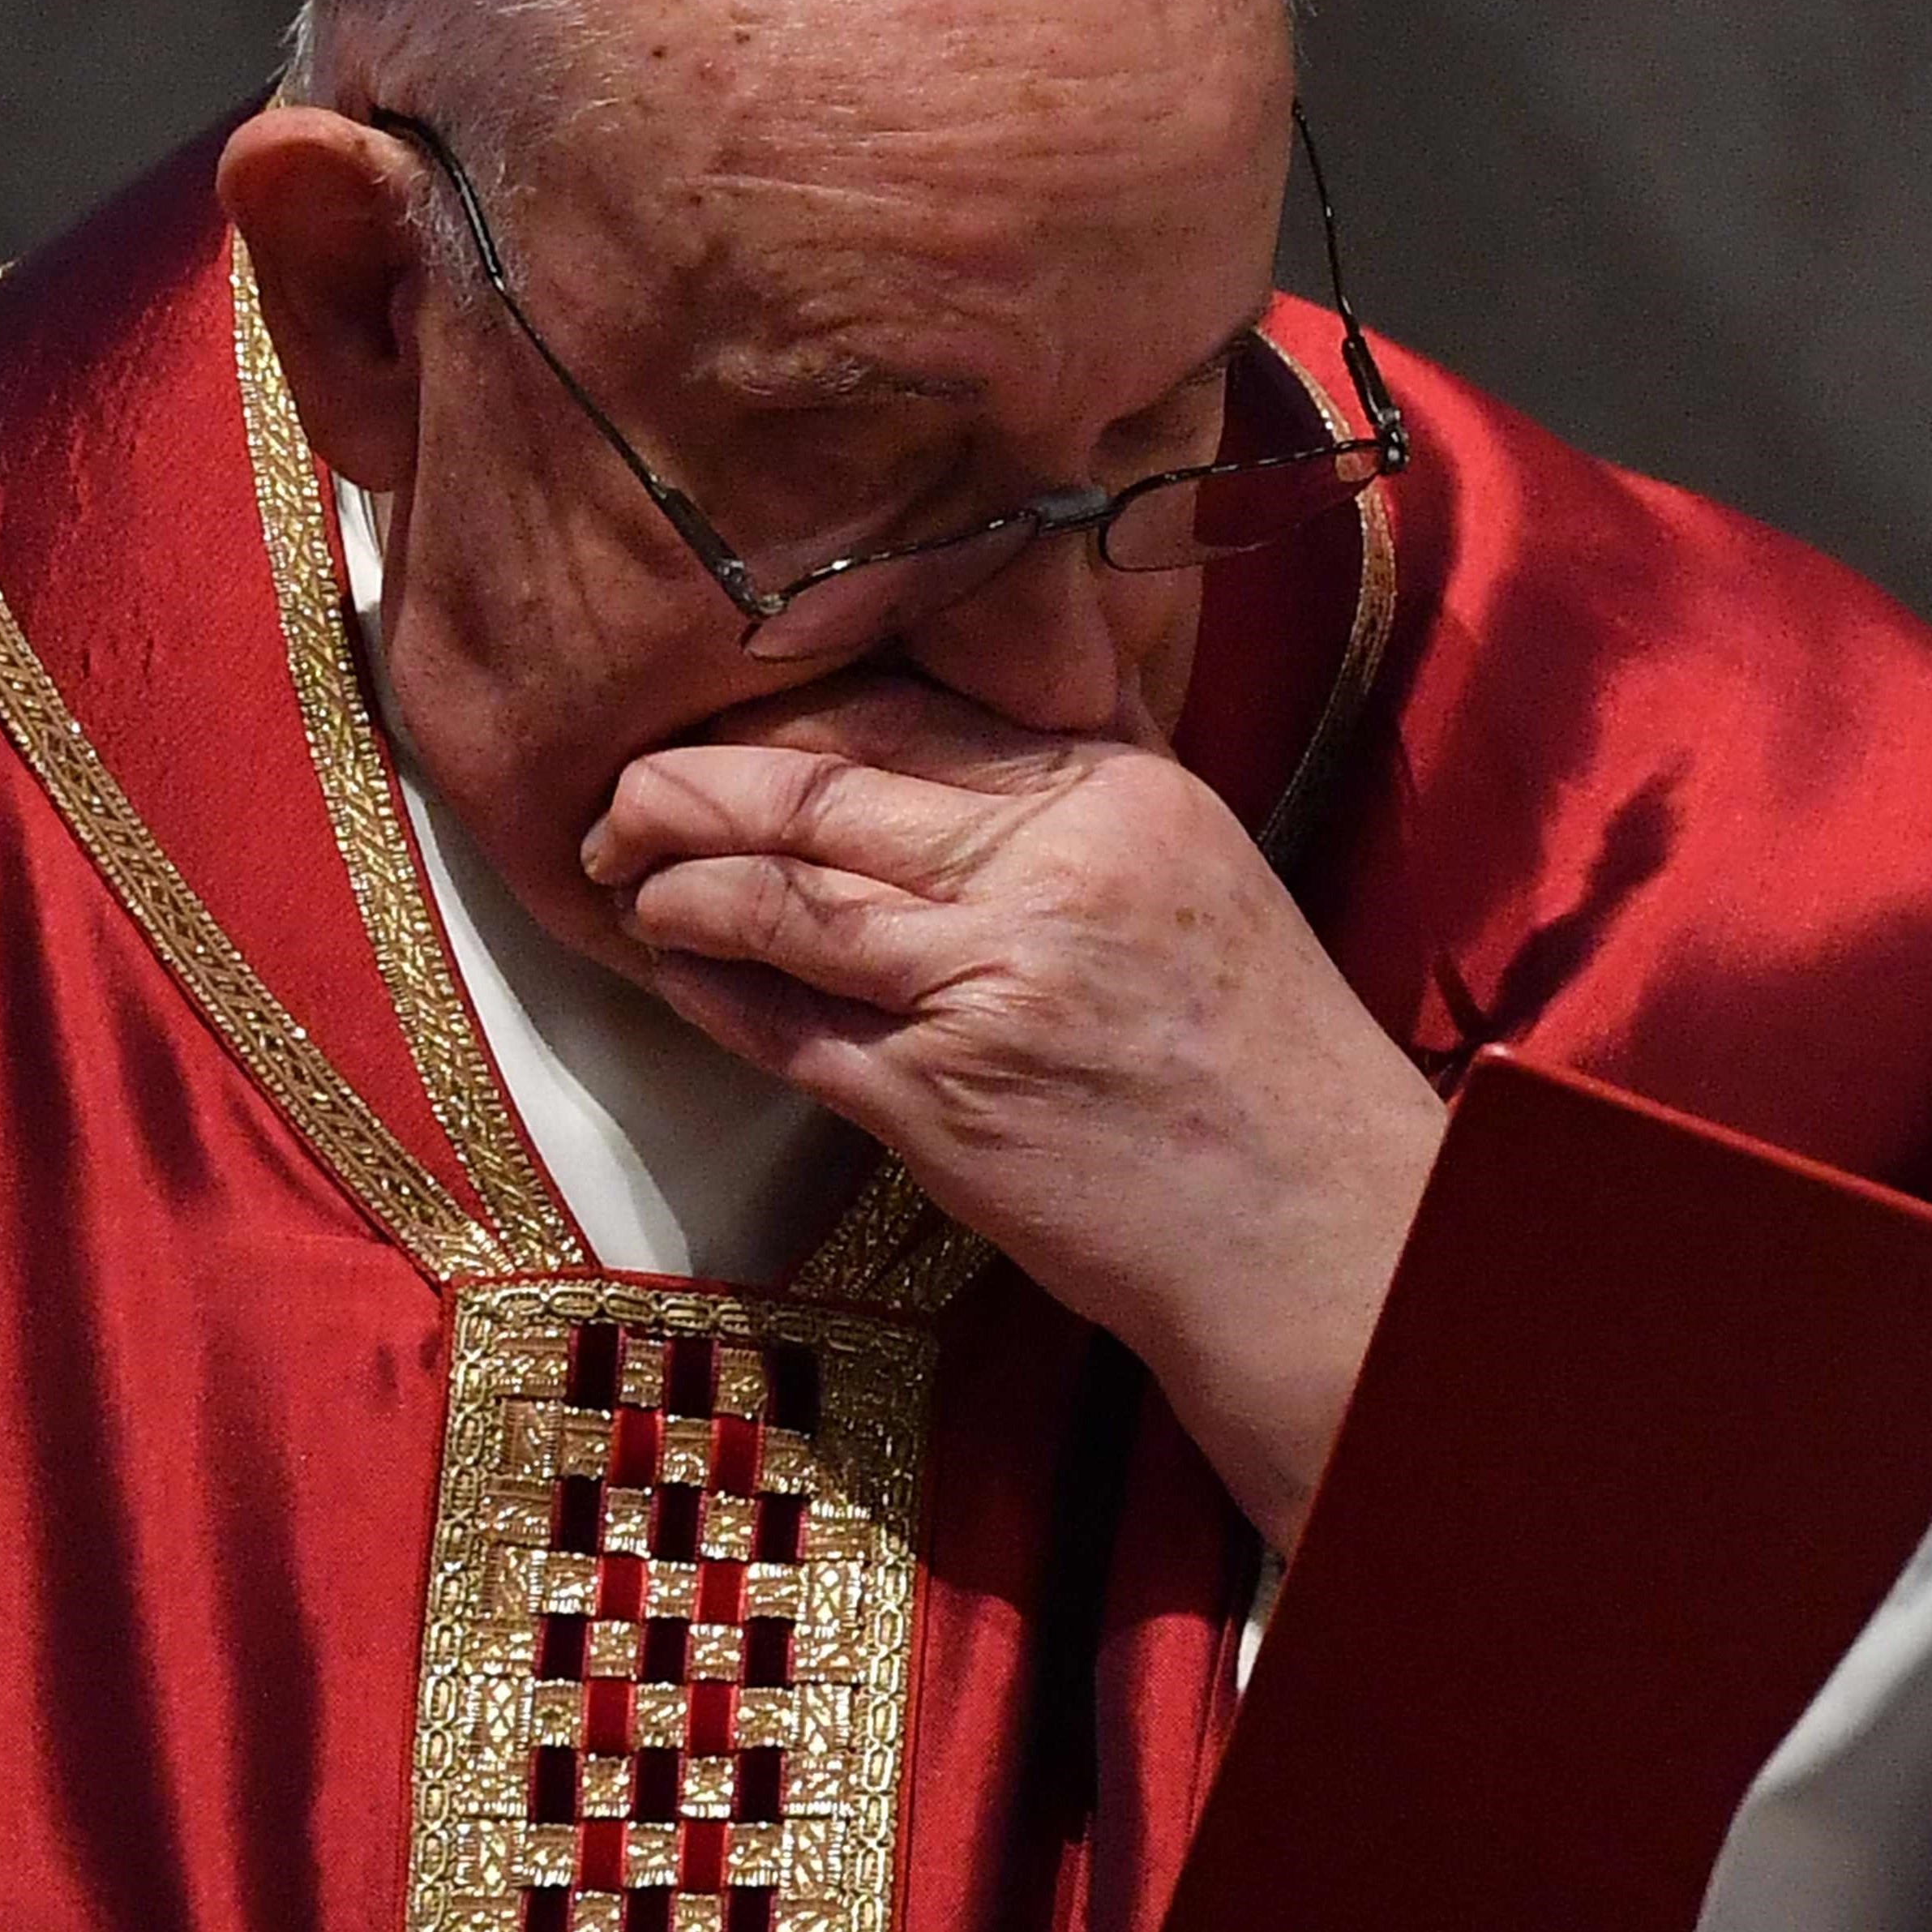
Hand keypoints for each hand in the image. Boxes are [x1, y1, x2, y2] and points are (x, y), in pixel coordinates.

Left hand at [581, 676, 1444, 1551]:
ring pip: (779, 900)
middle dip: (684, 787)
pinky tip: (673, 972)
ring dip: (673, 888)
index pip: (896, 710)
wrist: (1314, 1227)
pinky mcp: (942, 1103)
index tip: (713, 722)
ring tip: (624, 879)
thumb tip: (946, 704)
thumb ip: (1074, 781)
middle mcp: (1050, 868)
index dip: (775, 711)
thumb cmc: (1257, 1055)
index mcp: (1113, 790)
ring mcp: (990, 987)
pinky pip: (786, 1030)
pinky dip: (711, 995)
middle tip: (617, 796)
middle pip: (813, 788)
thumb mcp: (1191, 864)